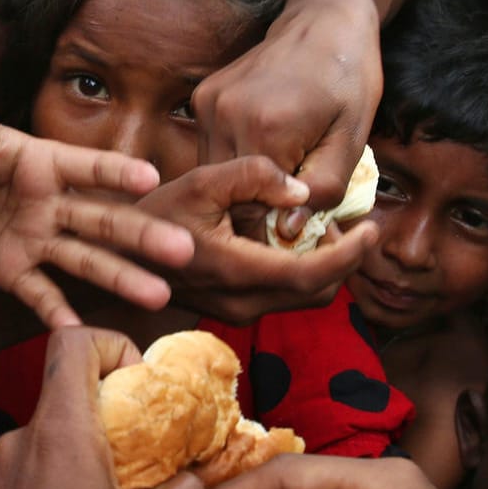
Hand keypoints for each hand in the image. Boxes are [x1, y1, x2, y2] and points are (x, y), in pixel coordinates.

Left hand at [0, 102, 195, 326]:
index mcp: (46, 164)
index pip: (89, 167)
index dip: (117, 171)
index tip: (151, 178)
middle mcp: (52, 203)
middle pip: (105, 219)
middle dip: (144, 234)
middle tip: (185, 250)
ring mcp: (38, 239)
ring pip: (86, 260)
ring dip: (122, 277)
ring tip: (158, 296)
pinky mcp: (14, 270)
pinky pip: (39, 293)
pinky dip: (56, 311)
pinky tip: (79, 330)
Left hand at [0, 328, 207, 488]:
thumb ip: (187, 488)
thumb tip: (195, 473)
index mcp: (59, 433)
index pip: (72, 340)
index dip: (111, 343)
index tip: (140, 380)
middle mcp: (17, 443)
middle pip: (62, 389)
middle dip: (107, 405)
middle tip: (143, 445)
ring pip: (44, 434)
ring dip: (81, 447)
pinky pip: (24, 471)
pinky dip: (54, 479)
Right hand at [140, 157, 376, 324]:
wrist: (114, 255)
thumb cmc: (154, 214)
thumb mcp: (200, 180)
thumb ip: (253, 176)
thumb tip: (300, 191)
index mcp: (237, 272)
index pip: (312, 275)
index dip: (350, 254)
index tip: (372, 230)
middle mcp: (242, 303)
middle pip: (318, 292)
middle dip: (343, 260)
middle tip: (345, 222)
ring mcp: (237, 313)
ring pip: (303, 297)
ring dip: (322, 266)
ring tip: (315, 226)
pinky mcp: (234, 311)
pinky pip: (284, 297)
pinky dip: (300, 272)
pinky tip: (288, 239)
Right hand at [192, 0, 382, 236]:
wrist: (324, 20)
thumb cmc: (349, 78)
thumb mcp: (353, 139)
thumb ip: (323, 188)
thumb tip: (287, 229)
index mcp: (268, 128)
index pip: (256, 208)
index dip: (276, 226)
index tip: (297, 225)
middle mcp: (227, 115)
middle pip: (228, 194)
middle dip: (256, 209)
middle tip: (288, 205)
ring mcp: (208, 104)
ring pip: (214, 176)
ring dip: (240, 187)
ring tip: (276, 177)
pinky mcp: (201, 98)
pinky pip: (210, 150)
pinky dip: (232, 162)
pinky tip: (261, 149)